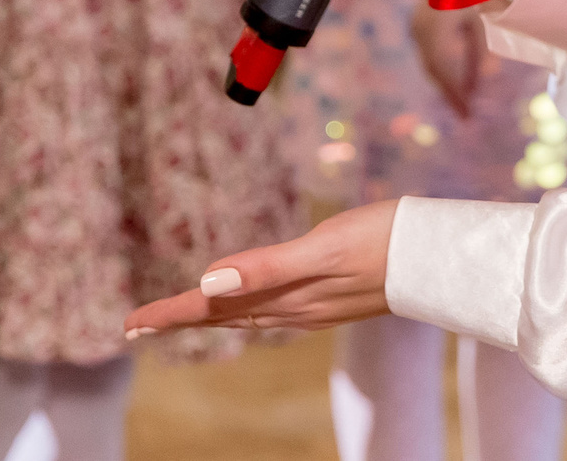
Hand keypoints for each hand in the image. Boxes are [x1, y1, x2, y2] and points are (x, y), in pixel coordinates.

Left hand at [124, 200, 397, 336]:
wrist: (439, 256)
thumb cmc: (383, 241)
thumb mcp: (321, 248)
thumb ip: (265, 267)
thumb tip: (207, 281)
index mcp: (282, 296)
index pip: (211, 307)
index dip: (169, 312)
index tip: (128, 323)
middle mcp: (291, 307)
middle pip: (221, 316)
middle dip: (178, 318)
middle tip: (136, 324)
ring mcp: (310, 305)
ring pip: (244, 316)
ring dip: (207, 316)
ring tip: (179, 314)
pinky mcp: (327, 297)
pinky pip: (269, 310)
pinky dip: (243, 308)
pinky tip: (246, 304)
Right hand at [411, 0, 487, 118]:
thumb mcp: (479, 18)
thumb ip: (480, 48)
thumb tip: (484, 76)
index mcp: (435, 31)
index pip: (442, 71)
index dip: (454, 93)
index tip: (467, 113)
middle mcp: (421, 32)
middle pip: (433, 71)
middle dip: (450, 92)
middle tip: (465, 114)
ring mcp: (417, 27)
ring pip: (430, 63)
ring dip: (446, 81)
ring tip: (463, 100)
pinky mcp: (419, 22)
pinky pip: (430, 52)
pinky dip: (443, 67)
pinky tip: (459, 76)